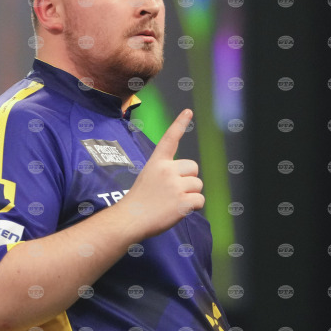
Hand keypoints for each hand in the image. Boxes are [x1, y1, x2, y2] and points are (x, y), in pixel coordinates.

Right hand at [117, 109, 202, 238]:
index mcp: (157, 162)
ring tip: (172, 202)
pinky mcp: (182, 201)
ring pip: (198, 185)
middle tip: (172, 192)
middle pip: (193, 168)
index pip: (170, 139)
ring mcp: (175, 185)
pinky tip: (178, 210)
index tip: (188, 111)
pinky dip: (192, 207)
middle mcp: (167, 170)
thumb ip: (166, 173)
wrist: (130, 219)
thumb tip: (187, 178)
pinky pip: (199, 200)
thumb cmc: (138, 202)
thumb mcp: (148, 178)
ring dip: (190, 195)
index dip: (179, 124)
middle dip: (189, 179)